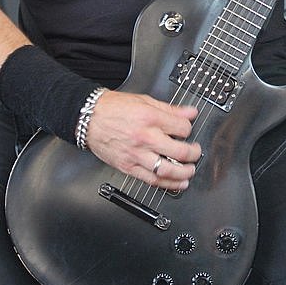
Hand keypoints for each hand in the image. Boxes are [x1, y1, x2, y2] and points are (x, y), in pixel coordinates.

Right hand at [85, 90, 200, 189]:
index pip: (182, 128)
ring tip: (190, 171)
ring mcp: (136, 154)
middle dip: (193, 153)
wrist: (90, 118)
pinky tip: (176, 183)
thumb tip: (190, 112)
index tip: (188, 130)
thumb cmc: (113, 108)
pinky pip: (151, 180)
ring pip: (167, 170)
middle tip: (196, 152)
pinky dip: (166, 184)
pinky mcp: (128, 167)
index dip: (189, 129)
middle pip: (179, 151)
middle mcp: (145, 137)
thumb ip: (170, 109)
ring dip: (184, 173)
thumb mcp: (144, 100)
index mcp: (150, 118)